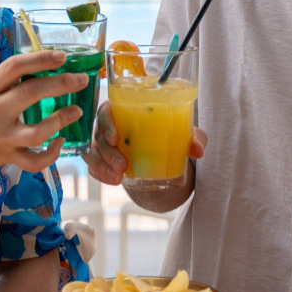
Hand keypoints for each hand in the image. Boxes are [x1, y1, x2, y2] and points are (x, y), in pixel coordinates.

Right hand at [0, 49, 86, 174]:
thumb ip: (10, 80)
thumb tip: (49, 64)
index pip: (15, 67)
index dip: (41, 59)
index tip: (63, 56)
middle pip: (31, 93)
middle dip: (62, 84)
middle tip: (81, 80)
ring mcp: (1, 138)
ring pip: (37, 132)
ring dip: (61, 120)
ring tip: (76, 111)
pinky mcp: (7, 158)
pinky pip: (34, 161)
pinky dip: (51, 154)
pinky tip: (61, 142)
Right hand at [80, 99, 205, 185]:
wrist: (162, 158)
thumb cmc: (168, 135)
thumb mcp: (182, 135)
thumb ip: (193, 137)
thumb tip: (198, 149)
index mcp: (124, 110)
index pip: (106, 110)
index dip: (107, 123)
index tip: (116, 138)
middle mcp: (109, 125)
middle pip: (98, 134)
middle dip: (108, 152)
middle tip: (123, 165)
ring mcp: (102, 144)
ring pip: (93, 152)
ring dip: (103, 165)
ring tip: (119, 177)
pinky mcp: (102, 161)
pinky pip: (95, 167)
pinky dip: (101, 174)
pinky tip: (113, 181)